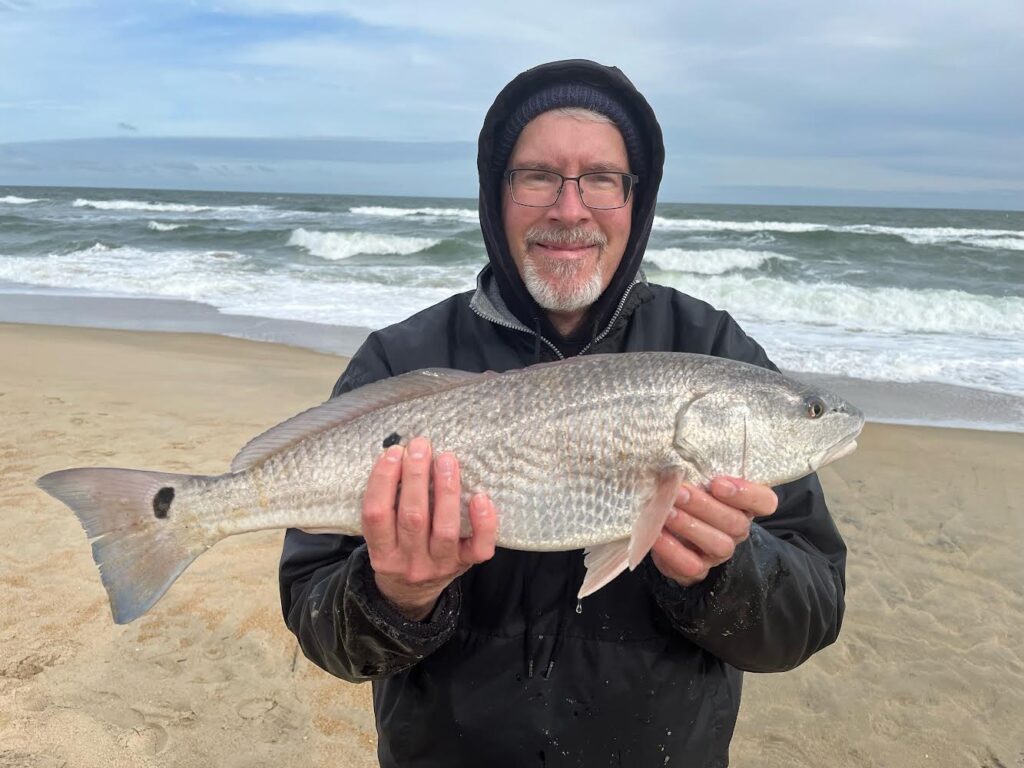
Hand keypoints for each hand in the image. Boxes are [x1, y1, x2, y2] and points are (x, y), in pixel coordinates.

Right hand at [362, 436, 497, 619]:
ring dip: (446, 490)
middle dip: (415, 476)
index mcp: (382, 553)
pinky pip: (479, 547)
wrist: (412, 593)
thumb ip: (387, 505)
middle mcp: (409, 562)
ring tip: (446, 460)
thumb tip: (400, 456)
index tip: (393, 452)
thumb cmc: (397, 549)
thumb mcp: (381, 536)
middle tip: (420, 446)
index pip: (376, 515)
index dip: (383, 480)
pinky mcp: (466, 565)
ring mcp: (439, 566)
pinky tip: (480, 496)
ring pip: (445, 528)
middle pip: (412, 517)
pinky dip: (483, 522)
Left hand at [650, 477, 777, 586]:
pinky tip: (657, 535)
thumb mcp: (696, 485)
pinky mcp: (699, 569)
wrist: (673, 538)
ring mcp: (719, 552)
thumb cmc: (689, 502)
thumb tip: (672, 464)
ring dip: (690, 526)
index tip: (718, 483)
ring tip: (668, 512)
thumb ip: (695, 475)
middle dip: (705, 506)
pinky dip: (673, 550)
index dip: (747, 493)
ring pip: (717, 543)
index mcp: (743, 505)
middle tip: (680, 492)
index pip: (764, 502)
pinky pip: (691, 565)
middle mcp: (737, 530)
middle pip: (735, 522)